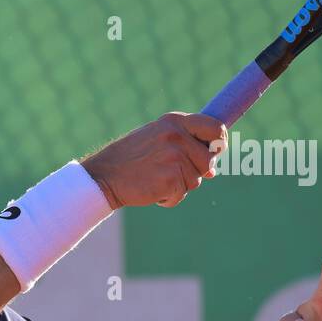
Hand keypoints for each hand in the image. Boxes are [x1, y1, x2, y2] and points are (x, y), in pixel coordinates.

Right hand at [79, 111, 226, 208]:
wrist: (103, 177)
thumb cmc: (128, 160)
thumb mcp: (155, 140)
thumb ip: (184, 146)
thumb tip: (212, 171)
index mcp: (174, 121)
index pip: (215, 127)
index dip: (219, 142)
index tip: (214, 151)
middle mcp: (176, 135)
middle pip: (208, 160)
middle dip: (194, 171)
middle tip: (168, 172)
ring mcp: (175, 156)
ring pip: (196, 180)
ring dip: (179, 186)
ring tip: (155, 179)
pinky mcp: (172, 178)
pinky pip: (182, 194)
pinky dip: (169, 199)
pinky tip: (152, 190)